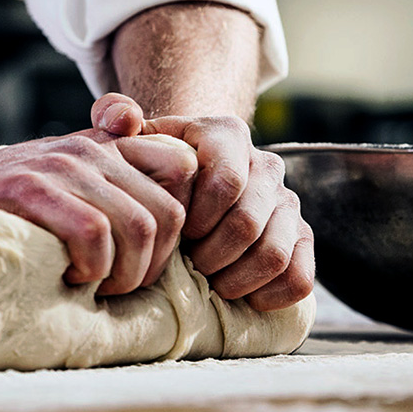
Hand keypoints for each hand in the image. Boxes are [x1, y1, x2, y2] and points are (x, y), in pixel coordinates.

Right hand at [0, 128, 196, 295]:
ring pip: (138, 227)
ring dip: (124, 274)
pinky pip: (94, 234)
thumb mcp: (67, 174)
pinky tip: (69, 276)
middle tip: (120, 285)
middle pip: (168, 214)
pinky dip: (91, 268)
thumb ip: (115, 170)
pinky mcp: (33, 188)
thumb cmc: (12, 198)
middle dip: (154, 265)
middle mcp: (92, 149)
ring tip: (95, 284)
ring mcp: (63, 165)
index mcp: (108, 145)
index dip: (183, 217)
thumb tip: (161, 166)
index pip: (183, 165)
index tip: (152, 252)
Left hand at [92, 93, 314, 310]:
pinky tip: (239, 297)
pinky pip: (299, 276)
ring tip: (208, 282)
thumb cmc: (153, 162)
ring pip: (275, 253)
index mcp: (227, 135)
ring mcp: (287, 202)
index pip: (226, 182)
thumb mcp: (131, 134)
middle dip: (209, 255)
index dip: (196, 218)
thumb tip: (122, 119)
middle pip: (247, 223)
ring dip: (236, 279)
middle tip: (186, 265)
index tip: (173, 231)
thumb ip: (113, 114)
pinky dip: (270, 295)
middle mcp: (265, 165)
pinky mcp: (299, 236)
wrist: (189, 177)